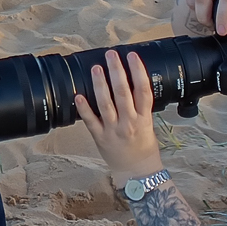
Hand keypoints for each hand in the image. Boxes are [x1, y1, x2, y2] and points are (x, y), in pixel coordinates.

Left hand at [72, 50, 163, 182]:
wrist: (138, 171)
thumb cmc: (143, 146)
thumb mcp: (148, 123)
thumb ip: (140, 106)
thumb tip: (133, 82)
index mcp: (144, 117)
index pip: (143, 90)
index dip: (138, 71)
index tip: (132, 56)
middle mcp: (129, 122)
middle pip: (123, 92)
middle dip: (117, 71)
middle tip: (111, 54)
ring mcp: (114, 130)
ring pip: (106, 104)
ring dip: (100, 85)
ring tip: (96, 68)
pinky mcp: (100, 137)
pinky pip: (90, 121)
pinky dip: (84, 108)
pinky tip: (78, 96)